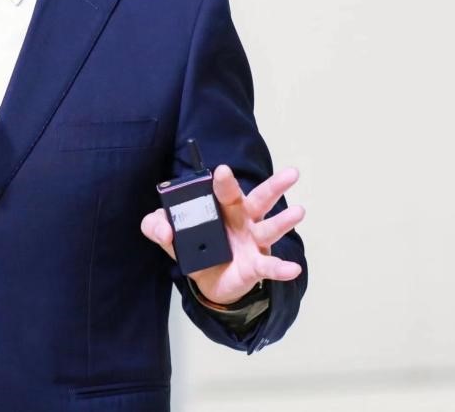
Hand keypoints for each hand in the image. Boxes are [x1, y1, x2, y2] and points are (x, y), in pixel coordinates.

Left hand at [140, 164, 303, 304]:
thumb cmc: (195, 247)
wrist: (208, 282)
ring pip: (270, 228)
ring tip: (298, 212)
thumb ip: (156, 226)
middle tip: (291, 174)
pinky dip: (282, 268)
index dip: (223, 181)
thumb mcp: (169, 236)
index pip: (224, 190)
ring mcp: (253, 242)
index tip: (222, 171)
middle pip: (260, 200)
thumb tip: (162, 229)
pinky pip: (270, 266)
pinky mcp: (256, 266)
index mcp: (222, 207)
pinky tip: (293, 269)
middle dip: (275, 186)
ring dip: (284, 221)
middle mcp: (243, 220)